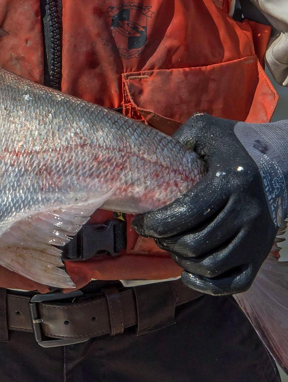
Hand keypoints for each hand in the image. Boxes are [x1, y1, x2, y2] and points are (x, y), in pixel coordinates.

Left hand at [132, 114, 277, 294]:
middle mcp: (247, 212)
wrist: (283, 159)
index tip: (140, 222)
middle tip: (157, 232)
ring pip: (210, 266)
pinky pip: (234, 284)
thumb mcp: (204, 129)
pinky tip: (188, 272)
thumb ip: (175, 141)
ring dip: (182, 261)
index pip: (184, 215)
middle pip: (193, 244)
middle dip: (165, 241)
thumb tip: (145, 159)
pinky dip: (206, 285)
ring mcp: (258, 237)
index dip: (154, 224)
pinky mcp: (262, 254)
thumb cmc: (234, 143)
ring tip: (172, 245)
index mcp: (230, 182)